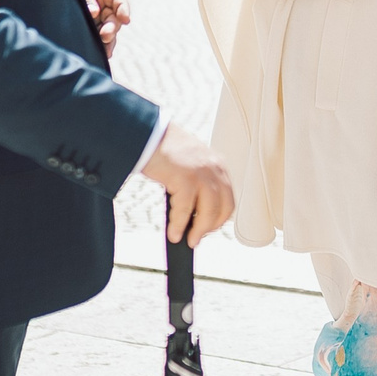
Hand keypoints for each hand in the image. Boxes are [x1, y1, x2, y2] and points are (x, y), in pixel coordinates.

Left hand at [82, 0, 131, 56]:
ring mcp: (103, 15)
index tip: (125, 19)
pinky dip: (103, 44)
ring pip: (110, 29)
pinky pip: (101, 35)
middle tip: (105, 36)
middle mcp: (109, 2)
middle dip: (112, 27)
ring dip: (109, 40)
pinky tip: (104, 53)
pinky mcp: (96, 25)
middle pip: (116, 17)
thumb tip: (94, 12)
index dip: (123, 8)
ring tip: (106, 52)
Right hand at [140, 125, 235, 247]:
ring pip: (208, 212)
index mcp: (218, 166)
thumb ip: (198, 185)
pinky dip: (179, 225)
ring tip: (187, 240)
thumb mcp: (190, 165)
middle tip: (196, 238)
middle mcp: (215, 169)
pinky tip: (173, 233)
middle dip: (211, 227)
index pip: (228, 199)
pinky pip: (186, 210)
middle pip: (223, 208)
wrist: (148, 134)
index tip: (207, 229)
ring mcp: (202, 173)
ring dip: (198, 231)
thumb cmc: (164, 151)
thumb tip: (193, 216)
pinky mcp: (185, 178)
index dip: (219, 218)